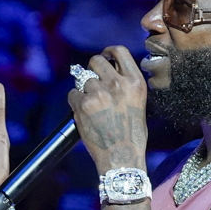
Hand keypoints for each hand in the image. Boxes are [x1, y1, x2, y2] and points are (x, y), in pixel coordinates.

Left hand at [66, 47, 148, 172]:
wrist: (122, 158)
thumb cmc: (132, 135)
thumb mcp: (138, 103)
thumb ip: (125, 85)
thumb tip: (107, 72)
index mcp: (135, 82)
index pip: (119, 51)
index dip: (108, 52)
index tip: (104, 56)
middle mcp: (118, 84)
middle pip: (96, 60)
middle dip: (92, 69)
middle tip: (92, 81)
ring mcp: (99, 93)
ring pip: (82, 78)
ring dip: (83, 88)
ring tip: (91, 105)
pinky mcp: (83, 104)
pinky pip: (73, 93)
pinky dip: (75, 101)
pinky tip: (84, 114)